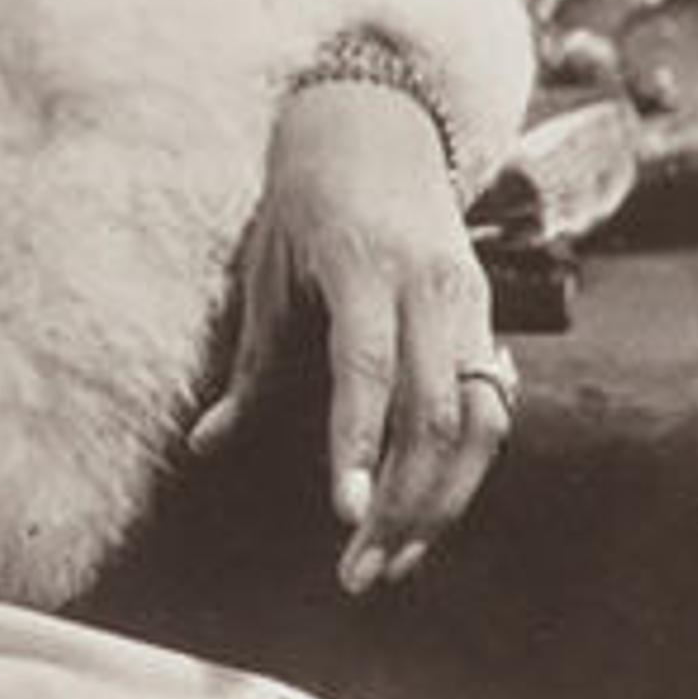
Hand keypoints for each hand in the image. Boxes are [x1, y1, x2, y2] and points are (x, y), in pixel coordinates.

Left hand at [190, 76, 516, 591]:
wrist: (377, 124)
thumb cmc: (305, 203)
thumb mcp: (267, 274)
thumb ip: (249, 370)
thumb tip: (205, 446)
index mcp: (367, 269)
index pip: (366, 373)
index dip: (359, 448)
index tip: (346, 516)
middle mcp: (432, 290)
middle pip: (435, 417)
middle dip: (403, 506)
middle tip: (360, 574)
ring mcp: (471, 305)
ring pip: (480, 425)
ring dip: (441, 504)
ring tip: (393, 563)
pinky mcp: (489, 320)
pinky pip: (492, 411)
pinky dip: (464, 472)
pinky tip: (426, 518)